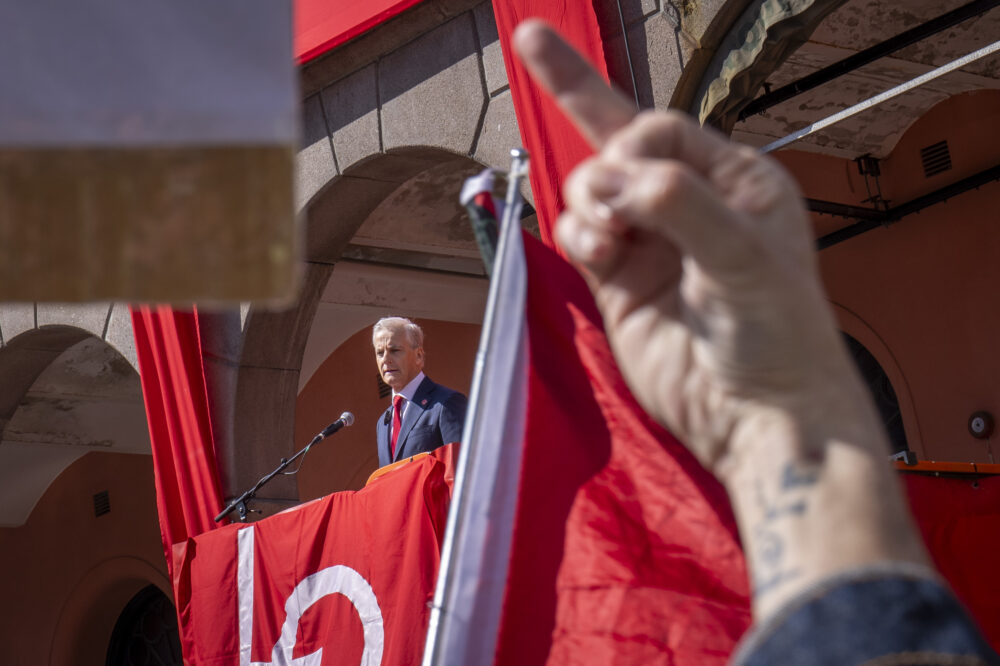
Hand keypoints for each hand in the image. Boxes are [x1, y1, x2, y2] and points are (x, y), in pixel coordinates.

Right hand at [513, 21, 870, 471]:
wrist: (755, 416)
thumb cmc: (777, 333)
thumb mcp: (741, 255)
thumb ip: (678, 203)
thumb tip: (605, 180)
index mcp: (735, 180)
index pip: (663, 132)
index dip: (632, 144)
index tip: (623, 175)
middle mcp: (690, 202)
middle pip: (620, 146)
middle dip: (598, 156)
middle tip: (591, 178)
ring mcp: (649, 242)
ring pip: (592, 191)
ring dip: (586, 203)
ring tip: (606, 239)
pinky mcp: (617, 281)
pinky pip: (579, 236)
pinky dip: (577, 237)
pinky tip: (598, 255)